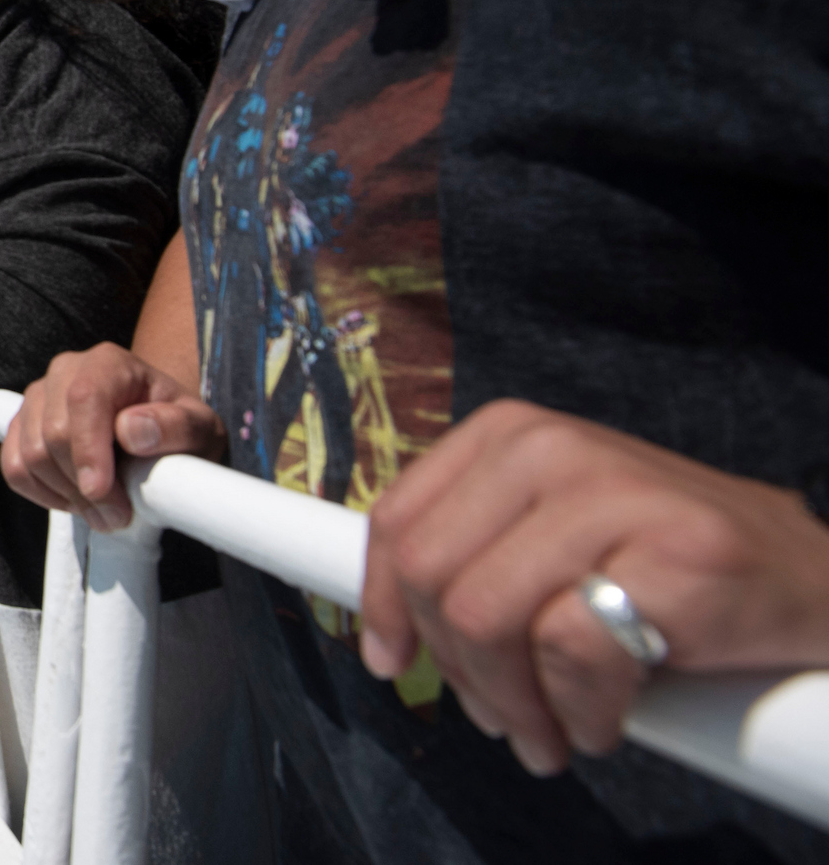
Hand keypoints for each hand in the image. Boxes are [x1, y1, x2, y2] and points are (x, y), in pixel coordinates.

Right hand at [0, 343, 223, 531]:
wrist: (161, 434)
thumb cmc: (181, 430)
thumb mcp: (201, 429)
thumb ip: (176, 427)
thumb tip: (131, 431)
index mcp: (109, 364)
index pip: (84, 399)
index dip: (87, 449)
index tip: (101, 493)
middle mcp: (66, 371)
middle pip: (52, 433)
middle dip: (82, 485)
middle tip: (117, 516)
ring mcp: (38, 397)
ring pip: (28, 454)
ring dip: (65, 494)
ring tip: (102, 509)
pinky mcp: (22, 425)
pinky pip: (12, 465)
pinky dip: (41, 493)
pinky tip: (75, 499)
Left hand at [359, 400, 828, 777]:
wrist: (811, 579)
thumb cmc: (670, 570)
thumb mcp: (554, 532)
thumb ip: (476, 556)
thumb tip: (390, 628)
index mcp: (508, 435)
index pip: (399, 521)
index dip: (382, 605)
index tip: (391, 660)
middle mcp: (551, 448)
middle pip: (433, 579)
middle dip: (457, 670)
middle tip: (499, 719)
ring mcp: (615, 495)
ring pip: (488, 618)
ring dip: (513, 704)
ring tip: (550, 732)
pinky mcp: (674, 557)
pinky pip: (571, 654)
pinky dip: (578, 712)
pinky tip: (603, 723)